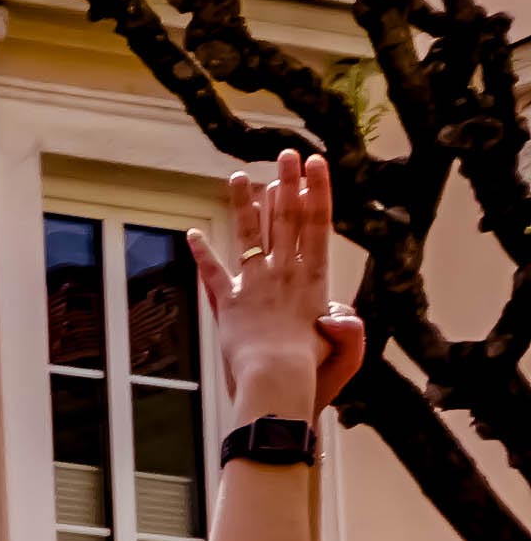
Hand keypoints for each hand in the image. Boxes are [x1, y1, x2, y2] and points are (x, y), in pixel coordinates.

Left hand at [201, 154, 364, 425]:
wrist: (275, 386)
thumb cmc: (315, 373)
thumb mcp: (348, 347)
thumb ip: (350, 325)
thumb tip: (337, 310)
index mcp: (316, 279)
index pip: (317, 224)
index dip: (316, 191)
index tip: (316, 164)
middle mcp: (285, 274)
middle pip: (286, 219)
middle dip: (287, 183)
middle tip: (286, 153)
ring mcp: (254, 286)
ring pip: (250, 236)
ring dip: (245, 204)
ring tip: (238, 176)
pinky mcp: (227, 304)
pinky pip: (212, 273)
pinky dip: (201, 254)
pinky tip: (190, 234)